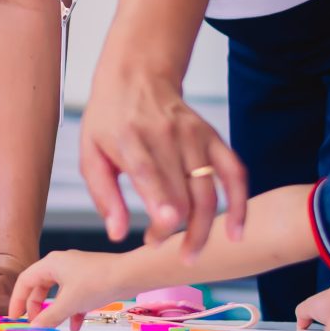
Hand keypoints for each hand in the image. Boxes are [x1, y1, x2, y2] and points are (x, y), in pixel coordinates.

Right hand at [9, 249, 133, 329]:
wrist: (129, 276)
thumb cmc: (96, 283)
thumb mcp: (68, 303)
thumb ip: (48, 317)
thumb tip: (34, 328)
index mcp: (51, 263)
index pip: (25, 281)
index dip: (17, 300)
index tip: (15, 317)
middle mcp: (62, 264)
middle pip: (40, 286)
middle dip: (36, 307)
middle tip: (36, 323)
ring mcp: (77, 271)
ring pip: (58, 293)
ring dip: (55, 310)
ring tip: (54, 326)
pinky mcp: (90, 279)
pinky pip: (74, 296)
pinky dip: (72, 310)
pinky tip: (76, 325)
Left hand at [77, 68, 245, 254]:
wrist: (137, 76)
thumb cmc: (109, 121)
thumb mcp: (90, 153)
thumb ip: (104, 196)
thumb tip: (118, 234)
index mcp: (130, 137)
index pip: (149, 170)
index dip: (160, 197)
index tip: (167, 222)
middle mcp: (166, 135)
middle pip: (181, 190)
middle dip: (174, 228)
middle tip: (161, 249)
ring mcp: (194, 136)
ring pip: (208, 189)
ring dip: (203, 227)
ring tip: (191, 254)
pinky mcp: (212, 137)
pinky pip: (234, 172)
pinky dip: (239, 202)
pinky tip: (236, 230)